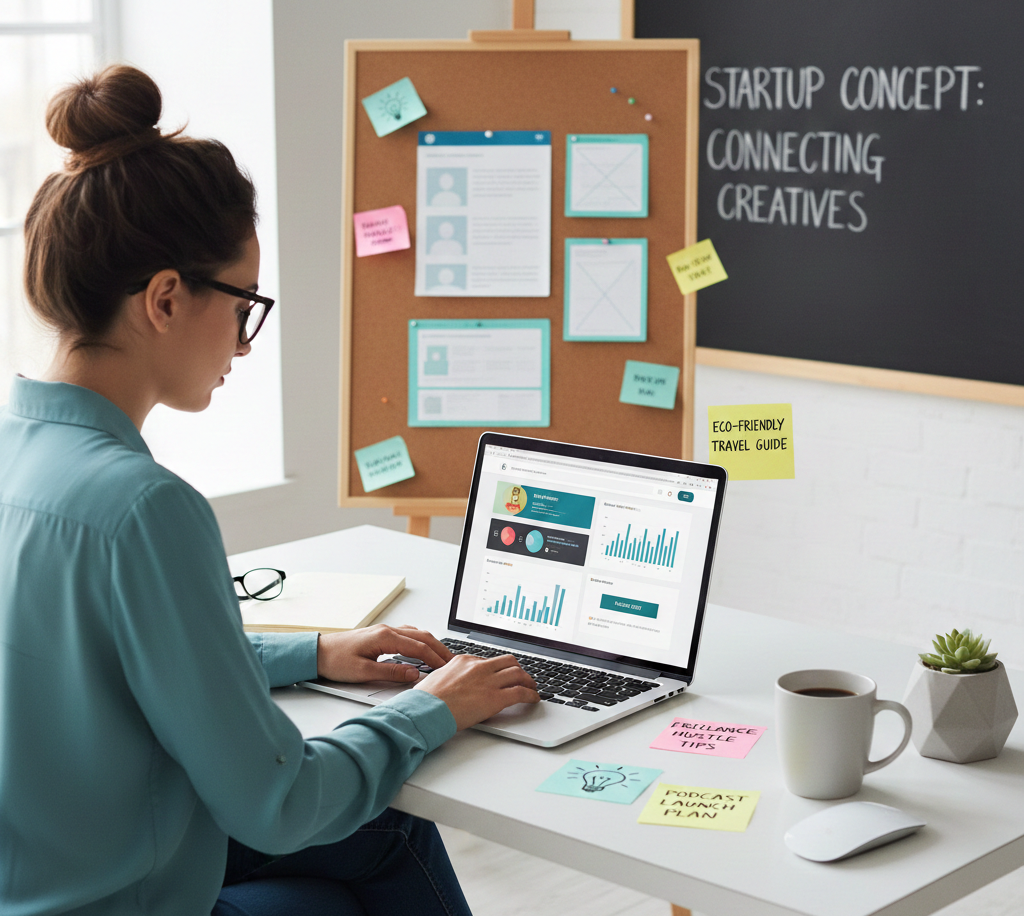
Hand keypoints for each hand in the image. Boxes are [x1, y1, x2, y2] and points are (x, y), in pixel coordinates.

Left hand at [316, 624, 452, 683]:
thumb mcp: (363, 672)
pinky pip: (407, 634)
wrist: (317, 652)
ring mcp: (384, 630)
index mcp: (384, 637)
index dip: (435, 658)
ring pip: (416, 634)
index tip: (447, 668)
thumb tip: (414, 674)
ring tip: (442, 657)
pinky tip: (421, 649)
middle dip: (439, 649)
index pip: (418, 647)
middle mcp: (387, 630)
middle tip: (452, 662)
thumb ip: (391, 672)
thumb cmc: (335, 661)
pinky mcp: (380, 635)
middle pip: (422, 637)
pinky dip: (419, 641)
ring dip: (431, 644)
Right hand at [415, 653, 539, 729]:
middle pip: (508, 661)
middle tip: (522, 678)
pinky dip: (531, 695)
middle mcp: (479, 667)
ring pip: (518, 673)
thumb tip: (452, 682)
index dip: (498, 670)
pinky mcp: (495, 698)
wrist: (426, 710)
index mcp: (463, 661)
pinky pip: (520, 693)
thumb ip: (450, 676)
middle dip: (518, 669)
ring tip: (531, 688)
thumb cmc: (426, 699)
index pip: (488, 661)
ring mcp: (488, 681)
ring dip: (528, 681)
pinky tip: (533, 699)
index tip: (501, 675)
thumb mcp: (437, 678)